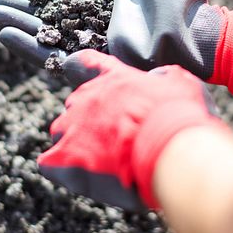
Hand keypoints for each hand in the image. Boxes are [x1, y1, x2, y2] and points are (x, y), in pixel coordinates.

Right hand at [0, 0, 232, 93]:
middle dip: (20, 10)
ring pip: (46, 35)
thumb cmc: (179, 1)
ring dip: (18, 27)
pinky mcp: (93, 65)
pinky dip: (30, 46)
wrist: (197, 36)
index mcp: (109, 1)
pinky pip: (54, 55)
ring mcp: (95, 46)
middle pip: (49, 16)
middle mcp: (98, 24)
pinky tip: (7, 34)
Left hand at [38, 49, 228, 209]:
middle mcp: (91, 96)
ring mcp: (76, 124)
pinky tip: (66, 171)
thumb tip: (162, 78)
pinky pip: (50, 160)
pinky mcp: (69, 152)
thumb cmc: (180, 117)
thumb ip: (167, 77)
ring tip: (89, 155)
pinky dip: (56, 165)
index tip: (79, 64)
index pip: (92, 62)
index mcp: (116, 78)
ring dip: (71, 139)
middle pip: (75, 102)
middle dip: (87, 115)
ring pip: (61, 128)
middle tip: (106, 132)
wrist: (170, 147)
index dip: (85, 64)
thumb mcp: (182, 84)